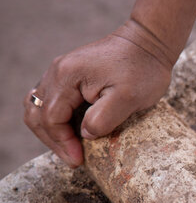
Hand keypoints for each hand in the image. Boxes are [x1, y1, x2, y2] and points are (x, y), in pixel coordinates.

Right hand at [23, 21, 172, 166]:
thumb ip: (103, 119)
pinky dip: (58, 119)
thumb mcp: (128, 98)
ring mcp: (63, 70)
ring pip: (40, 106)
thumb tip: (85, 134)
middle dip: (53, 140)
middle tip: (74, 159)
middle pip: (37, 113)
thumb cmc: (143, 69)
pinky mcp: (72, 74)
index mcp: (67, 76)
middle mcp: (58, 71)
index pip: (51, 118)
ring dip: (52, 130)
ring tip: (71, 148)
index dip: (63, 142)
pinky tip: (75, 131)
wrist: (150, 42)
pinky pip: (53, 100)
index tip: (79, 160)